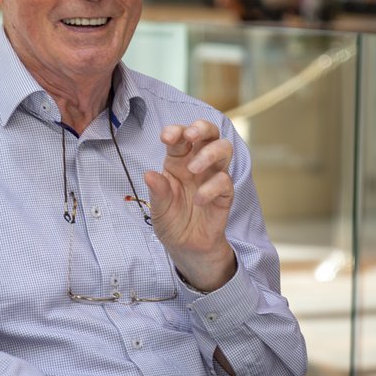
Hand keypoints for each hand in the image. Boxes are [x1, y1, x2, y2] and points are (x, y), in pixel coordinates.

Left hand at [145, 120, 237, 290]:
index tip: (166, 137)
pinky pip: (225, 181)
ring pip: (223, 149)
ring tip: (194, 169)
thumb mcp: (158, 209)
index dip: (176, 131)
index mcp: (178, 161)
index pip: (181, 137)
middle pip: (209, 133)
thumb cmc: (172, 222)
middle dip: (201, 128)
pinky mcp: (225, 194)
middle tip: (190, 136)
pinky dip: (212, 187)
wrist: (187, 247)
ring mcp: (213, 177)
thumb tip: (149, 174)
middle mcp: (197, 164)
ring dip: (209, 153)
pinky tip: (199, 200)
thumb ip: (157, 192)